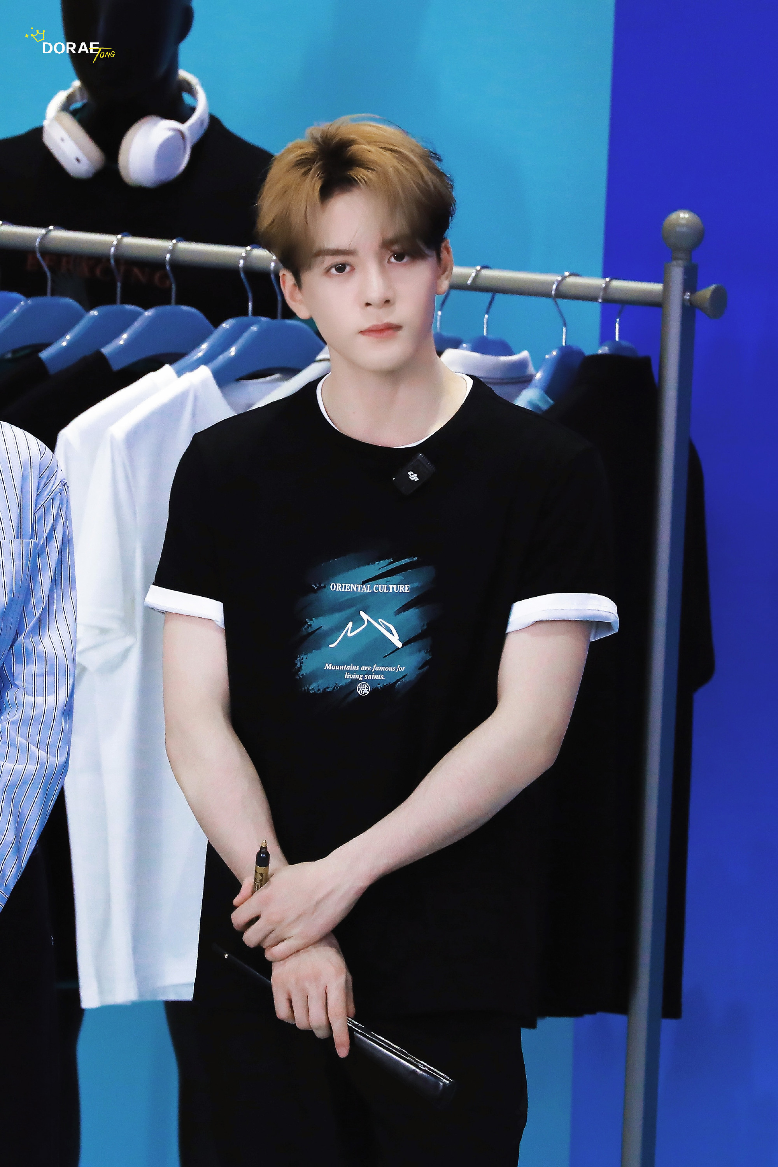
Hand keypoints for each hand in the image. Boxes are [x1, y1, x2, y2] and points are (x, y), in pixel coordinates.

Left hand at [231, 855, 362, 961]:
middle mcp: (272, 916)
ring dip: (267, 941)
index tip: (249, 921)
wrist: (336, 879)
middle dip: (252, 934)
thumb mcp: (277, 872)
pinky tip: (281, 945)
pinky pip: (277, 955)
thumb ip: (252, 885)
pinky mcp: (302, 940)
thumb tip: (237, 902)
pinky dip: (274, 953)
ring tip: (277, 933)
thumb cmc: (307, 873)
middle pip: (248, 938)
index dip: (241, 921)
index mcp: (263, 898)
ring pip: (263, 947)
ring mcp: (287, 930)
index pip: (237, 920)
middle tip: (262, 928)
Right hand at [270, 932, 354, 1056]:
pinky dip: (290, 1018)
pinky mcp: (277, 982)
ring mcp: (294, 981)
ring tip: (310, 1014)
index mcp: (334, 976)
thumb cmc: (325, 949)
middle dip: (323, 1033)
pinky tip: (295, 1008)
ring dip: (307, 1025)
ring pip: (301, 1021)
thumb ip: (347, 995)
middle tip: (325, 1029)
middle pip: (318, 1023)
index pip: (338, 1014)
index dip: (341, 1036)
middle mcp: (314, 980)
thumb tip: (349, 1020)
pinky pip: (283, 1014)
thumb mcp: (342, 967)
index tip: (343, 1052)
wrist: (299, 929)